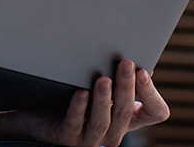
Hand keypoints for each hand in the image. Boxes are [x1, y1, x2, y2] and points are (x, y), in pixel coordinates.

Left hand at [16, 60, 169, 146]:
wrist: (38, 114)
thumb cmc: (72, 95)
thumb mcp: (99, 85)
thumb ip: (117, 75)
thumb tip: (138, 56)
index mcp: (127, 118)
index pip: (155, 112)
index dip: (151, 94)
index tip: (143, 70)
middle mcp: (113, 131)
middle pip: (125, 112)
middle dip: (126, 87)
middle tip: (125, 63)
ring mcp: (90, 138)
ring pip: (102, 122)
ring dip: (104, 99)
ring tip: (103, 79)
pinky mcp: (67, 139)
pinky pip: (74, 125)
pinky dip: (78, 109)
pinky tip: (80, 93)